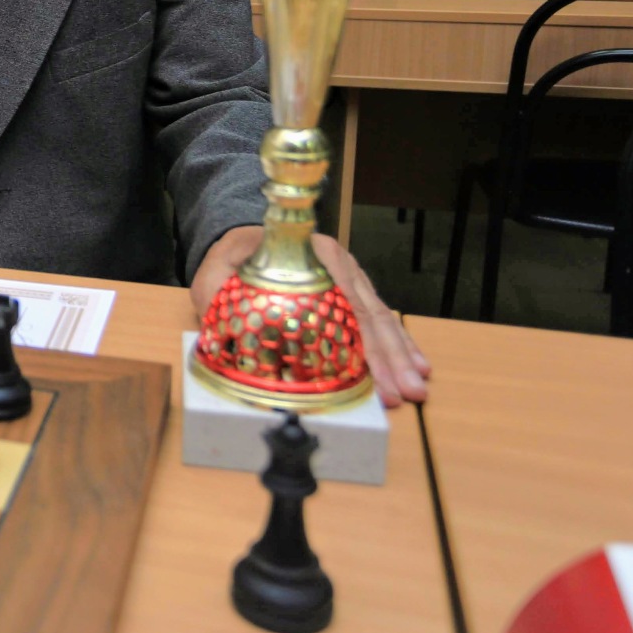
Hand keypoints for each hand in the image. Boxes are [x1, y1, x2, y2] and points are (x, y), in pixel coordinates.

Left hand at [191, 226, 430, 407]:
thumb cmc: (233, 257)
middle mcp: (338, 264)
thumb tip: (221, 318)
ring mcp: (350, 279)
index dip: (362, 335)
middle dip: (390, 356)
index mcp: (311, 254)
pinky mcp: (353, 294)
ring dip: (399, 356)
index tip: (374, 368)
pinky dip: (399, 345)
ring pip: (381, 318)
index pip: (345, 296)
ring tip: (415, 388)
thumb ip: (218, 289)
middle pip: (370, 312)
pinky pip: (381, 320)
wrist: (244, 241)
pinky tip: (417, 366)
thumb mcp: (216, 269)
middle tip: (405, 392)